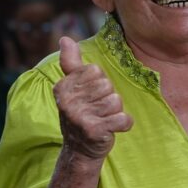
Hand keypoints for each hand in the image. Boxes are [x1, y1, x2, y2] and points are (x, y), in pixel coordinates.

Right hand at [54, 37, 133, 160]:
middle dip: (108, 98)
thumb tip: (65, 38)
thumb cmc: (81, 112)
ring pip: (116, 101)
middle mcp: (68, 101)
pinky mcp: (94, 131)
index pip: (96, 71)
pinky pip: (124, 119)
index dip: (99, 84)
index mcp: (63, 87)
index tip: (90, 97)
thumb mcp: (73, 88)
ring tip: (103, 120)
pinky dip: (124, 124)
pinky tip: (113, 129)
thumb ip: (71, 63)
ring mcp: (79, 117)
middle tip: (97, 111)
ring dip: (115, 112)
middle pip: (107, 86)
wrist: (80, 149)